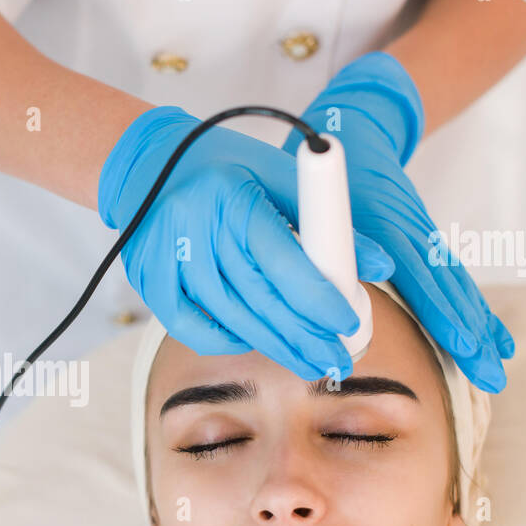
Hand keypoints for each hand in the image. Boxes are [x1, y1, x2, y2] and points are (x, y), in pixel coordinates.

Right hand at [98, 105, 395, 381]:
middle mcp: (195, 231)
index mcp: (231, 198)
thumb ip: (325, 218)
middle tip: (337, 361)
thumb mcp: (275, 173)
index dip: (316, 299)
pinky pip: (190, 327)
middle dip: (303, 337)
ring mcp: (166, 260)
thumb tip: (378, 265)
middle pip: (258, 299)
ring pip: (229, 318)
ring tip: (308, 363)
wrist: (146, 162)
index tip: (346, 325)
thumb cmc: (220, 164)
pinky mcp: (148, 280)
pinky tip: (253, 343)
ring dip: (273, 346)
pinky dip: (225, 340)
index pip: (282, 261)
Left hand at [281, 51, 514, 392]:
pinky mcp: (429, 242)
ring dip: (479, 330)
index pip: (419, 272)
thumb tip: (317, 288)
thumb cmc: (322, 171)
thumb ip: (315, 237)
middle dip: (471, 334)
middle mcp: (412, 231)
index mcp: (383, 224)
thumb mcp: (309, 195)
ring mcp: (425, 236)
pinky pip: (456, 282)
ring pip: (457, 287)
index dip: (439, 307)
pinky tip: (497, 343)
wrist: (360, 129)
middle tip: (491, 377)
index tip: (459, 340)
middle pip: (448, 288)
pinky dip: (477, 313)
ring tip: (497, 369)